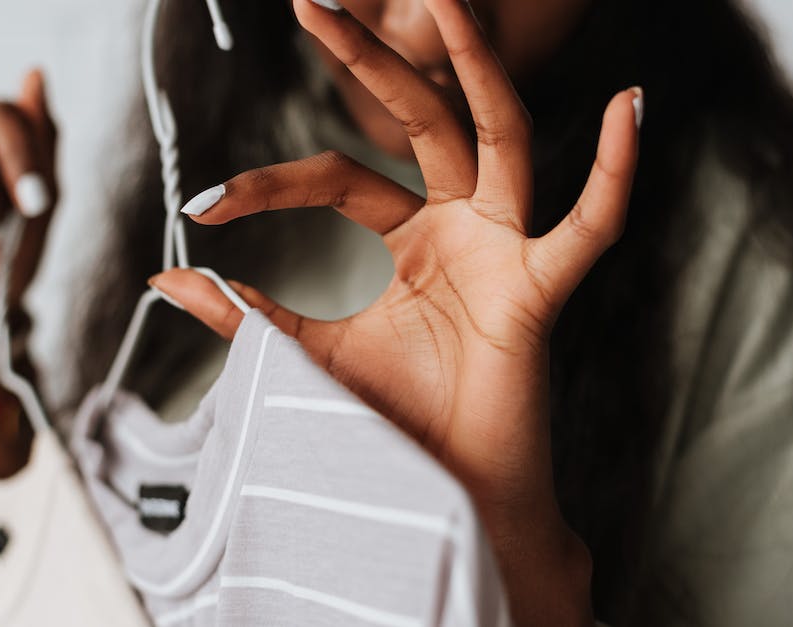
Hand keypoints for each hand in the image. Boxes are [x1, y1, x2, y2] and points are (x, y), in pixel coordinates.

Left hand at [152, 1, 640, 623]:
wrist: (435, 494)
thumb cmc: (384, 424)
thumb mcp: (301, 356)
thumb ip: (244, 314)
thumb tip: (164, 278)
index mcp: (398, 239)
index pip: (334, 176)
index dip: (268, 183)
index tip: (203, 208)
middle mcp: (451, 227)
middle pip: (415, 121)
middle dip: (368, 58)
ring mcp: (498, 250)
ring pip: (496, 137)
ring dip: (477, 68)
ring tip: (445, 0)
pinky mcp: (534, 291)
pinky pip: (586, 229)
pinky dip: (613, 175)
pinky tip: (628, 108)